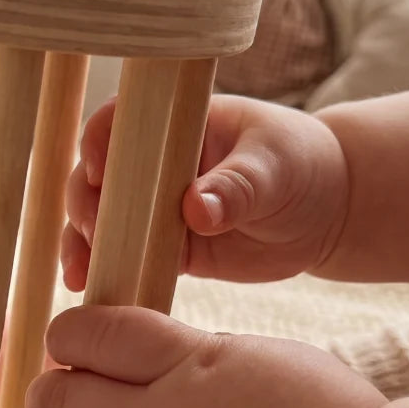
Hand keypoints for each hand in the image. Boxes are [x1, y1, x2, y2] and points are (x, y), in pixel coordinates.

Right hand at [62, 94, 349, 289]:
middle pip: (97, 174)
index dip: (99, 143)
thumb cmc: (303, 167)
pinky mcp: (166, 246)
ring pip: (100, 219)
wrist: (329, 211)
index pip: (121, 120)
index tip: (100, 174)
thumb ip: (236, 187)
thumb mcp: (275, 169)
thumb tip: (195, 209)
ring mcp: (155, 205)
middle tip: (93, 231)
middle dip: (84, 202)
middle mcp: (155, 161)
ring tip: (80, 271)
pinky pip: (124, 256)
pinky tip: (87, 287)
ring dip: (82, 242)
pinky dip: (103, 270)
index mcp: (178, 122)